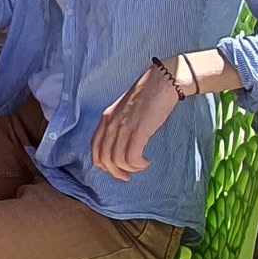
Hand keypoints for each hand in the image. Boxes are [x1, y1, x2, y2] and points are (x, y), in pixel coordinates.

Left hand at [90, 63, 179, 179]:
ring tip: (140, 166)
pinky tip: (146, 162)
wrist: (163, 81)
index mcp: (107, 118)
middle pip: (104, 158)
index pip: (95, 148)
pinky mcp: (138, 130)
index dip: (103, 164)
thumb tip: (121, 145)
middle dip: (115, 172)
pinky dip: (138, 165)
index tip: (115, 169)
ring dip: (129, 169)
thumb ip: (120, 124)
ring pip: (117, 161)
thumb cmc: (149, 95)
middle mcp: (111, 123)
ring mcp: (123, 127)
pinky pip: (131, 157)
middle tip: (126, 177)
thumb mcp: (126, 110)